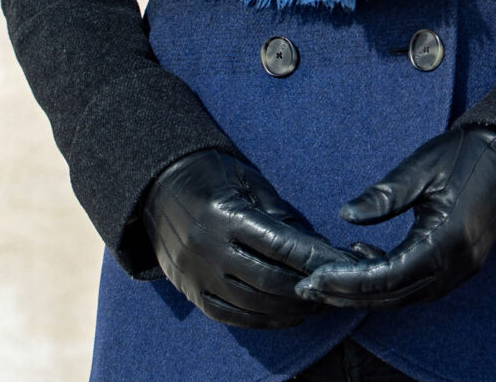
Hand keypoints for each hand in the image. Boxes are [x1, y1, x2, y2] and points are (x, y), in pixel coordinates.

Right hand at [142, 148, 351, 328]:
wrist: (156, 185)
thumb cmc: (211, 174)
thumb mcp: (245, 179)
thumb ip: (277, 212)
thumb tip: (312, 246)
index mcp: (225, 214)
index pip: (278, 244)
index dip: (312, 257)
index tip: (338, 262)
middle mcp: (208, 247)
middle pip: (267, 279)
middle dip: (305, 287)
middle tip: (331, 287)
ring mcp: (196, 273)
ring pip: (251, 303)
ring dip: (287, 308)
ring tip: (313, 304)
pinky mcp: (189, 290)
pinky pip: (229, 315)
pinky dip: (261, 320)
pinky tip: (284, 316)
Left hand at [293, 125, 495, 310]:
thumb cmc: (467, 156)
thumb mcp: (421, 167)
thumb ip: (383, 196)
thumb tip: (344, 215)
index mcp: (444, 241)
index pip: (386, 277)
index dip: (347, 282)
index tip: (314, 278)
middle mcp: (454, 266)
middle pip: (392, 296)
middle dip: (347, 295)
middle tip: (308, 288)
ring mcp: (459, 270)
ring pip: (404, 296)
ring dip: (365, 293)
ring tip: (328, 279)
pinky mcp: (459, 266)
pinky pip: (417, 285)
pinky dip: (387, 282)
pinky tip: (362, 259)